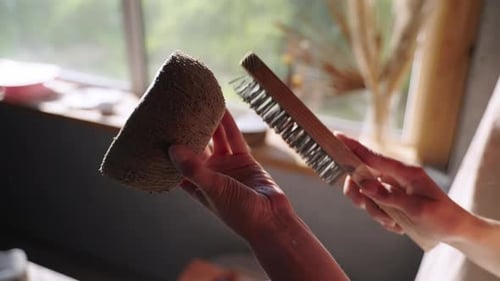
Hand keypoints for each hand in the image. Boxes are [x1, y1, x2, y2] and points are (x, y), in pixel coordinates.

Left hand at [168, 110, 294, 240]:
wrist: (272, 218)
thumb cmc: (239, 213)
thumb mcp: (213, 189)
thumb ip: (193, 169)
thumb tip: (172, 149)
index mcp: (195, 185)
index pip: (174, 164)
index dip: (165, 149)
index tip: (154, 130)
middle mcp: (209, 173)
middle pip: (193, 147)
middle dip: (185, 131)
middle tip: (175, 109)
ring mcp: (226, 166)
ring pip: (214, 139)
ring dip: (208, 123)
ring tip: (198, 103)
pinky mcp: (243, 160)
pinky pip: (233, 137)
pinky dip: (228, 124)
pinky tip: (222, 109)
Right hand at [336, 133, 473, 243]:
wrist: (456, 230)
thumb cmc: (442, 217)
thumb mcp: (417, 209)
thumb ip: (388, 196)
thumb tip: (363, 185)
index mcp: (405, 172)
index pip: (373, 157)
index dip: (354, 147)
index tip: (337, 136)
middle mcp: (397, 176)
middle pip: (363, 176)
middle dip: (359, 192)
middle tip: (361, 204)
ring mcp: (393, 187)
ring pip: (367, 194)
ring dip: (374, 211)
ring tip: (392, 223)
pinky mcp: (392, 199)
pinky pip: (375, 205)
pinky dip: (382, 217)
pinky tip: (397, 225)